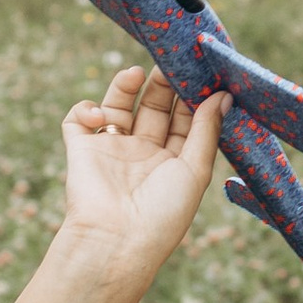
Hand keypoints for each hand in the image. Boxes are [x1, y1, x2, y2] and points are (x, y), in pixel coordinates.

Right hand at [58, 64, 225, 282]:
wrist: (115, 242)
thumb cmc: (162, 215)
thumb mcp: (194, 171)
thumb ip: (206, 130)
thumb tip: (224, 94)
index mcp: (172, 163)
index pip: (184, 119)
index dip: (191, 95)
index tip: (200, 70)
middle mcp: (142, 154)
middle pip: (153, 107)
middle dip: (161, 83)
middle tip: (169, 60)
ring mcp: (111, 151)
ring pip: (118, 106)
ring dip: (125, 86)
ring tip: (135, 73)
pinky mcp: (80, 150)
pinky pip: (78, 119)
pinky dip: (86, 108)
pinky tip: (102, 115)